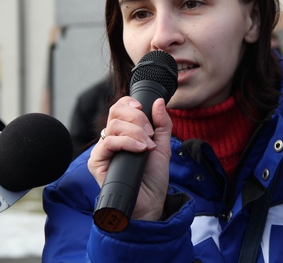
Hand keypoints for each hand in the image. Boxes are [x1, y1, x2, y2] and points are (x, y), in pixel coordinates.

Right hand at [88, 96, 172, 220]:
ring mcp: (103, 151)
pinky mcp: (97, 163)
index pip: (119, 108)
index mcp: (123, 133)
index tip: (142, 108)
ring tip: (148, 146)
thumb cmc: (153, 177)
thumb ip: (162, 124)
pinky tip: (140, 149)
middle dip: (137, 118)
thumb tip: (158, 102)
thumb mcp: (163, 146)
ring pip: (113, 126)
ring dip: (135, 132)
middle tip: (150, 133)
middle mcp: (110, 139)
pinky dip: (127, 142)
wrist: (150, 202)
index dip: (129, 103)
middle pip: (115, 112)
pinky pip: (108, 143)